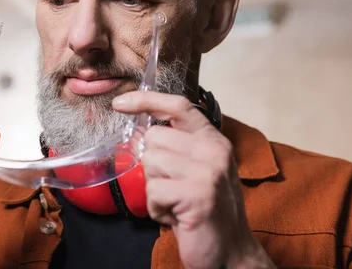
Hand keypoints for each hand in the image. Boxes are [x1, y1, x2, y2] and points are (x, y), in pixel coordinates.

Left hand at [113, 91, 273, 268]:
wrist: (230, 251)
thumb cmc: (205, 209)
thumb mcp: (195, 170)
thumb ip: (174, 148)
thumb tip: (138, 134)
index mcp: (213, 140)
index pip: (179, 106)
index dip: (147, 100)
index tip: (120, 102)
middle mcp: (214, 150)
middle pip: (155, 137)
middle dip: (153, 165)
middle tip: (171, 187)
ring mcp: (208, 171)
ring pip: (151, 163)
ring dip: (155, 189)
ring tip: (175, 202)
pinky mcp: (198, 194)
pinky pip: (154, 191)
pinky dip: (157, 208)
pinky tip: (175, 215)